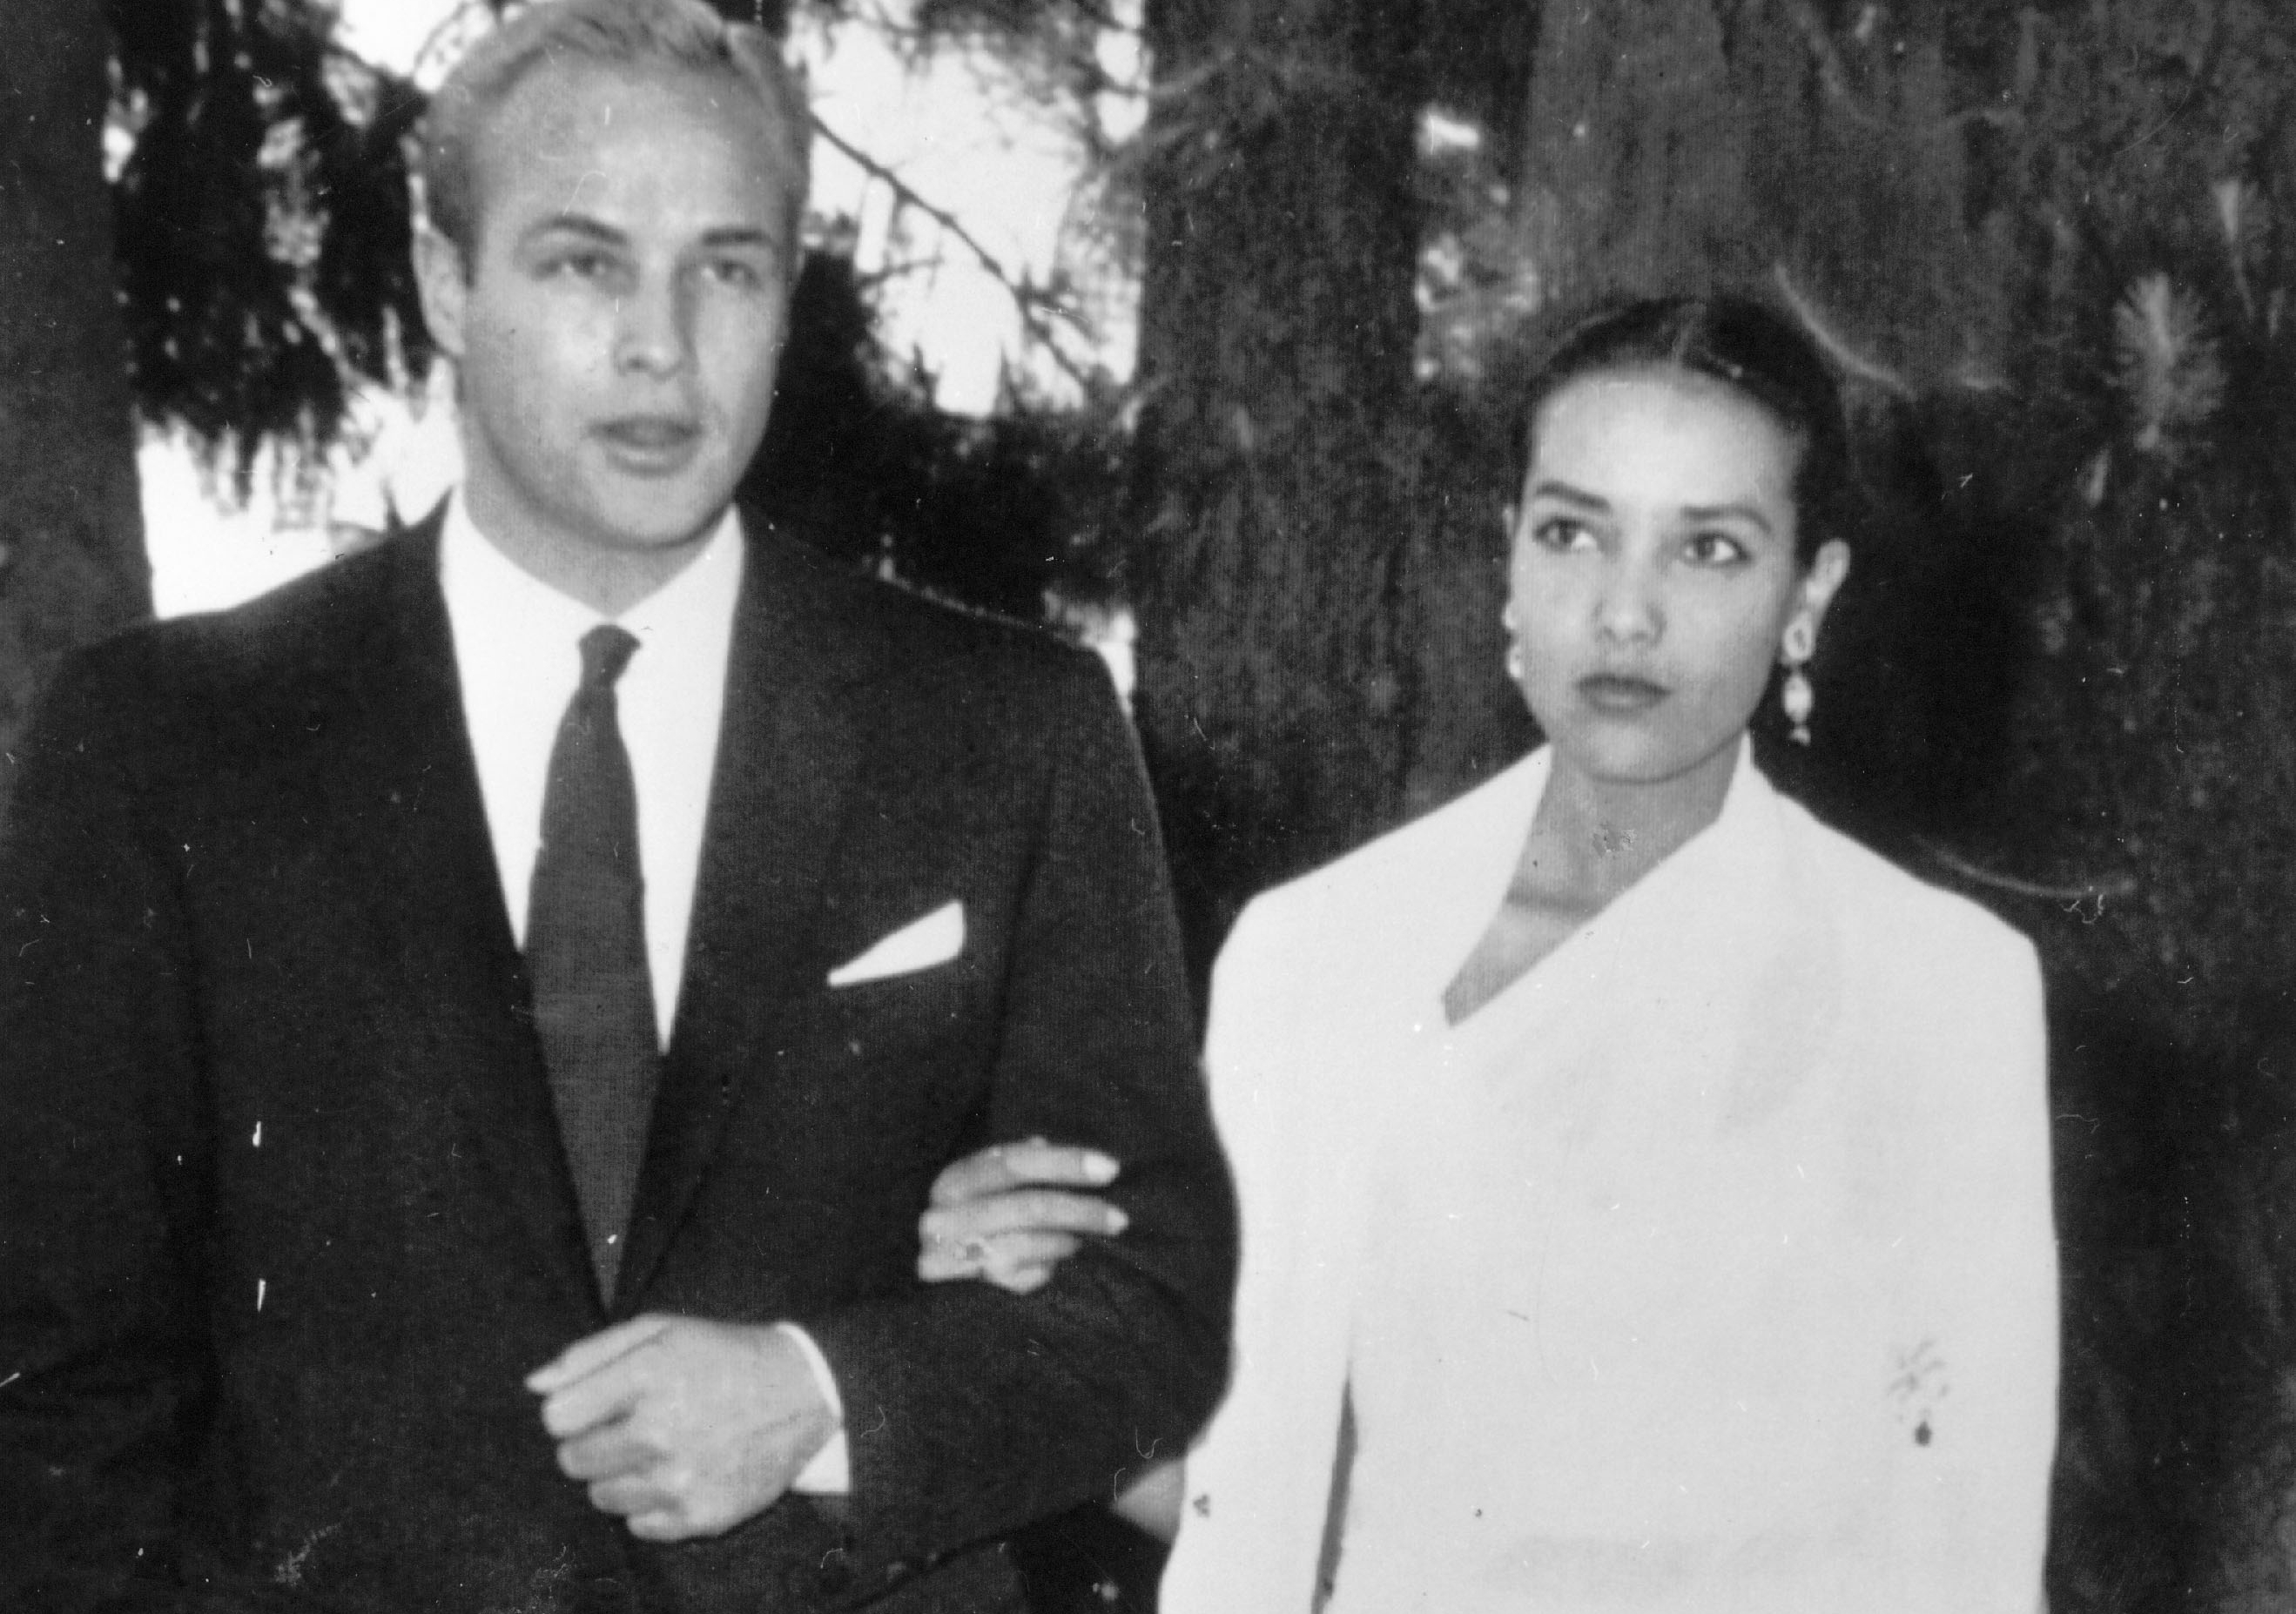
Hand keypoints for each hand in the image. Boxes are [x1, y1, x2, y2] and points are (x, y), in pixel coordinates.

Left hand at [526, 1315, 836, 1540]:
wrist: (807, 1394)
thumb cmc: (724, 1356)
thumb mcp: (663, 1331)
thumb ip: (591, 1353)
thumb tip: (533, 1385)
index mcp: (648, 1374)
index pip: (556, 1417)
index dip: (575, 1408)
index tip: (602, 1402)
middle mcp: (660, 1430)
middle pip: (572, 1461)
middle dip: (596, 1442)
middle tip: (636, 1424)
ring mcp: (680, 1480)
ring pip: (601, 1497)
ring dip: (622, 1474)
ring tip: (663, 1447)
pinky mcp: (699, 1517)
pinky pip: (637, 1524)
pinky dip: (652, 1503)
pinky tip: (684, 1471)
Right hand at [917, 1136, 1127, 1294]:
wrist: (929, 1266)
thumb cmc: (969, 1215)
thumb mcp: (984, 1184)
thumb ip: (1014, 1162)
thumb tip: (1045, 1143)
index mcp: (955, 1180)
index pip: (1014, 1163)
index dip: (1064, 1163)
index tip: (1109, 1169)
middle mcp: (944, 1216)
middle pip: (1026, 1207)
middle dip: (1080, 1211)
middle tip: (1119, 1218)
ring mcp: (948, 1257)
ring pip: (1025, 1245)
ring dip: (1065, 1241)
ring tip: (1086, 1239)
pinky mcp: (960, 1292)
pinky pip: (1019, 1279)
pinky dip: (1045, 1269)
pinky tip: (1055, 1264)